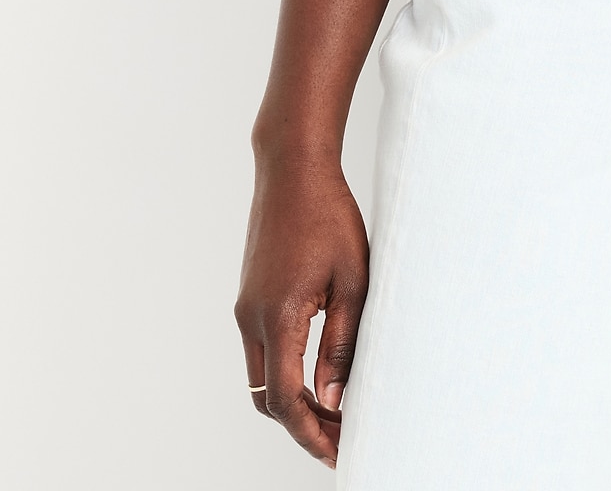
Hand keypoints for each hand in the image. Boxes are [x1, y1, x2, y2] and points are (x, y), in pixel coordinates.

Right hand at [235, 153, 369, 467]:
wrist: (293, 170)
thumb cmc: (329, 216)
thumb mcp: (353, 281)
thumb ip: (342, 343)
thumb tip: (335, 398)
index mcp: (277, 317)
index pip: (286, 401)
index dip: (311, 434)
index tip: (338, 452)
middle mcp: (251, 318)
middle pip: (267, 399)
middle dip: (301, 425)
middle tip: (341, 436)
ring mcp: (245, 307)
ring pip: (260, 377)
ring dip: (291, 400)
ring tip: (333, 410)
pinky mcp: (249, 297)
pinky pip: (261, 350)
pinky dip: (284, 372)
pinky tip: (315, 372)